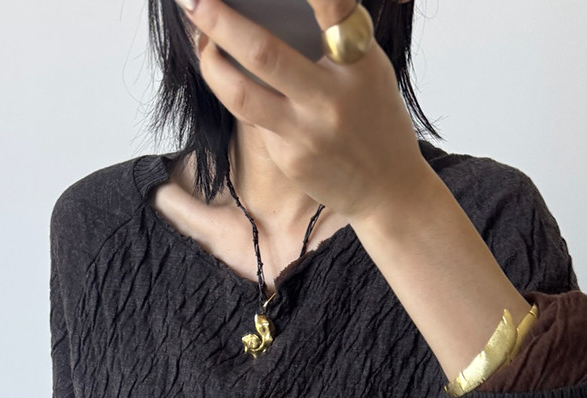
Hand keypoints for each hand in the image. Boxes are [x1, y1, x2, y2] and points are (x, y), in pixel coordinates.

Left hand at [180, 0, 427, 222]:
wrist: (386, 190)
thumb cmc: (373, 118)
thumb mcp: (368, 69)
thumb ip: (331, 39)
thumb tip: (273, 7)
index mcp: (358, 62)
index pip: (332, 7)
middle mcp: (331, 97)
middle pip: (264, 53)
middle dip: (220, 22)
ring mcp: (307, 132)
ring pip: (241, 94)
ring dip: (211, 63)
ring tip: (200, 39)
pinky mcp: (290, 158)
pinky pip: (253, 118)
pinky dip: (236, 92)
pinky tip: (228, 74)